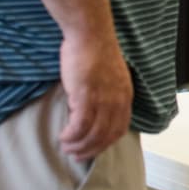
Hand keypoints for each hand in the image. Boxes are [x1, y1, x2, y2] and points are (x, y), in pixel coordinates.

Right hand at [58, 33, 132, 160]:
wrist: (90, 34)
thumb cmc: (95, 52)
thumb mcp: (110, 77)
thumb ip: (107, 95)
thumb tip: (95, 112)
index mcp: (125, 96)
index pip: (120, 129)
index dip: (105, 143)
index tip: (93, 149)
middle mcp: (118, 100)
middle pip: (106, 136)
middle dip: (90, 150)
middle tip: (76, 155)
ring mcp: (103, 99)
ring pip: (92, 134)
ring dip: (78, 145)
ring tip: (66, 147)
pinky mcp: (86, 96)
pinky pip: (79, 126)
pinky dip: (71, 136)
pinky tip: (62, 136)